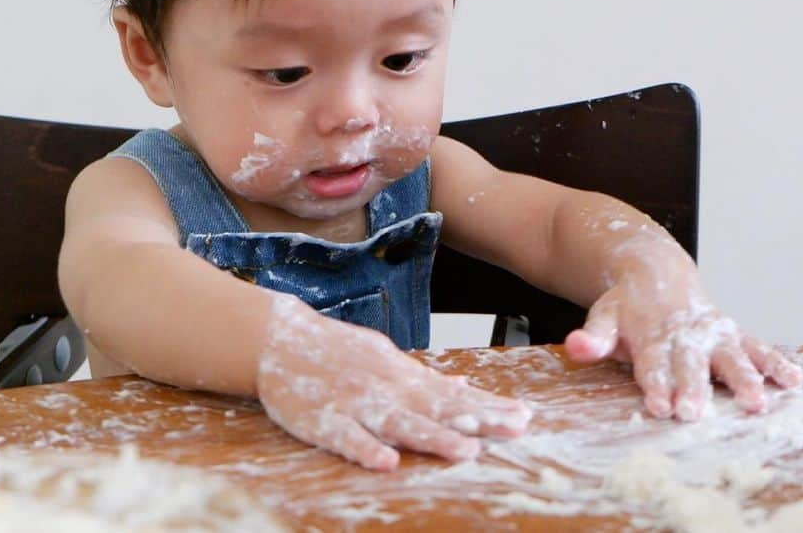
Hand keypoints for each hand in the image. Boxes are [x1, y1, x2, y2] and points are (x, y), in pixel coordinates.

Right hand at [256, 294, 532, 470]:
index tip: (524, 416)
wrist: (278, 339)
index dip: (487, 406)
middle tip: (514, 429)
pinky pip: (347, 439)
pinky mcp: (323, 421)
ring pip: (398, 424)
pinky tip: (388, 464)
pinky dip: (367, 450)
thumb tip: (464, 388)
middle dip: (476, 420)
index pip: (452, 394)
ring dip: (433, 437)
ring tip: (467, 451)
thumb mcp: (386, 358)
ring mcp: (355, 404)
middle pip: (435, 408)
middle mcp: (385, 389)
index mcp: (401, 375)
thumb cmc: (337, 352)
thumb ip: (423, 379)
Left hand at [563, 246, 801, 419]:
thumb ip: (592, 338)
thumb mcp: (603, 318)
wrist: (654, 272)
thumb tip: (574, 348)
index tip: (659, 406)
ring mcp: (713, 334)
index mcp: (650, 336)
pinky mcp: (734, 334)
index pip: (652, 365)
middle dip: (694, 389)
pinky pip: (758, 347)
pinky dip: (776, 362)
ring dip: (744, 380)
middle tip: (696, 413)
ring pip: (730, 357)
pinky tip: (794, 381)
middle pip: (690, 366)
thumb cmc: (626, 308)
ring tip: (756, 403)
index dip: (655, 385)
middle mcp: (685, 336)